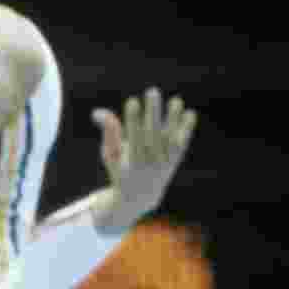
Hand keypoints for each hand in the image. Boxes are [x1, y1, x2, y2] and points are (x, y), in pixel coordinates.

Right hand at [93, 87, 197, 226]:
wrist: (139, 197)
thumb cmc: (120, 170)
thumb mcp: (110, 155)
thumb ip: (108, 133)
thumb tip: (98, 112)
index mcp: (131, 163)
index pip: (133, 139)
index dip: (133, 120)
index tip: (133, 101)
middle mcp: (150, 164)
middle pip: (152, 135)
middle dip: (152, 113)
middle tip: (152, 91)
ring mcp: (164, 163)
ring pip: (170, 139)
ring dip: (174, 120)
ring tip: (176, 100)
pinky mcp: (175, 162)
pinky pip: (182, 145)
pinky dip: (186, 130)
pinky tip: (190, 113)